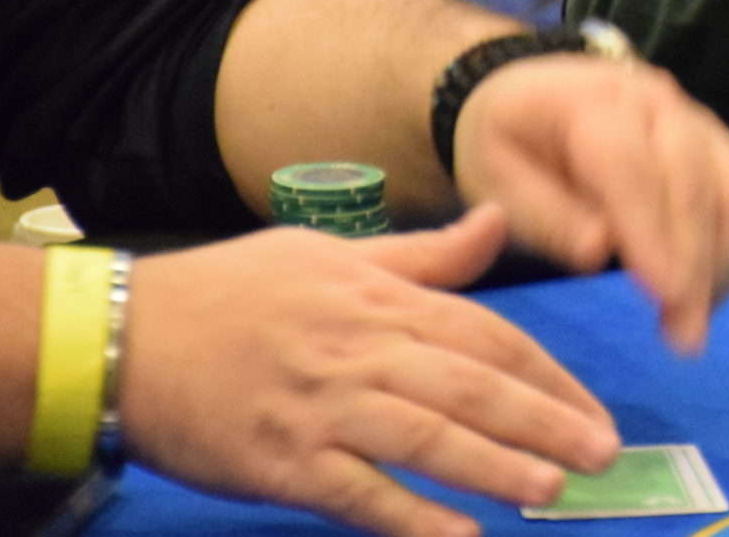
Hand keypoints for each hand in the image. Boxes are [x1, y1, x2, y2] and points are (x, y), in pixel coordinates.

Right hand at [122, 206, 618, 536]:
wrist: (123, 337)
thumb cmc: (232, 291)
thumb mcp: (333, 252)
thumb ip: (424, 255)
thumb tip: (498, 221)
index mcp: (381, 296)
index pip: (487, 335)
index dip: (547, 373)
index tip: (593, 406)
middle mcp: (362, 348)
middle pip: (472, 385)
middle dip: (546, 419)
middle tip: (605, 452)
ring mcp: (322, 406)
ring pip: (427, 436)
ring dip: (495, 465)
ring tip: (553, 487)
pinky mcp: (283, 461)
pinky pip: (360, 493)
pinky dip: (412, 518)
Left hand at [453, 54, 728, 352]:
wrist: (530, 94)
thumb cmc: (507, 145)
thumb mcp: (495, 180)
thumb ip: (544, 216)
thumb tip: (600, 253)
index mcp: (589, 101)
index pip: (630, 167)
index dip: (651, 232)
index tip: (666, 296)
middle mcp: (654, 100)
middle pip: (693, 179)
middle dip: (696, 263)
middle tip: (685, 338)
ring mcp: (692, 117)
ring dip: (723, 261)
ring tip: (694, 324)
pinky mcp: (715, 142)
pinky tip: (708, 294)